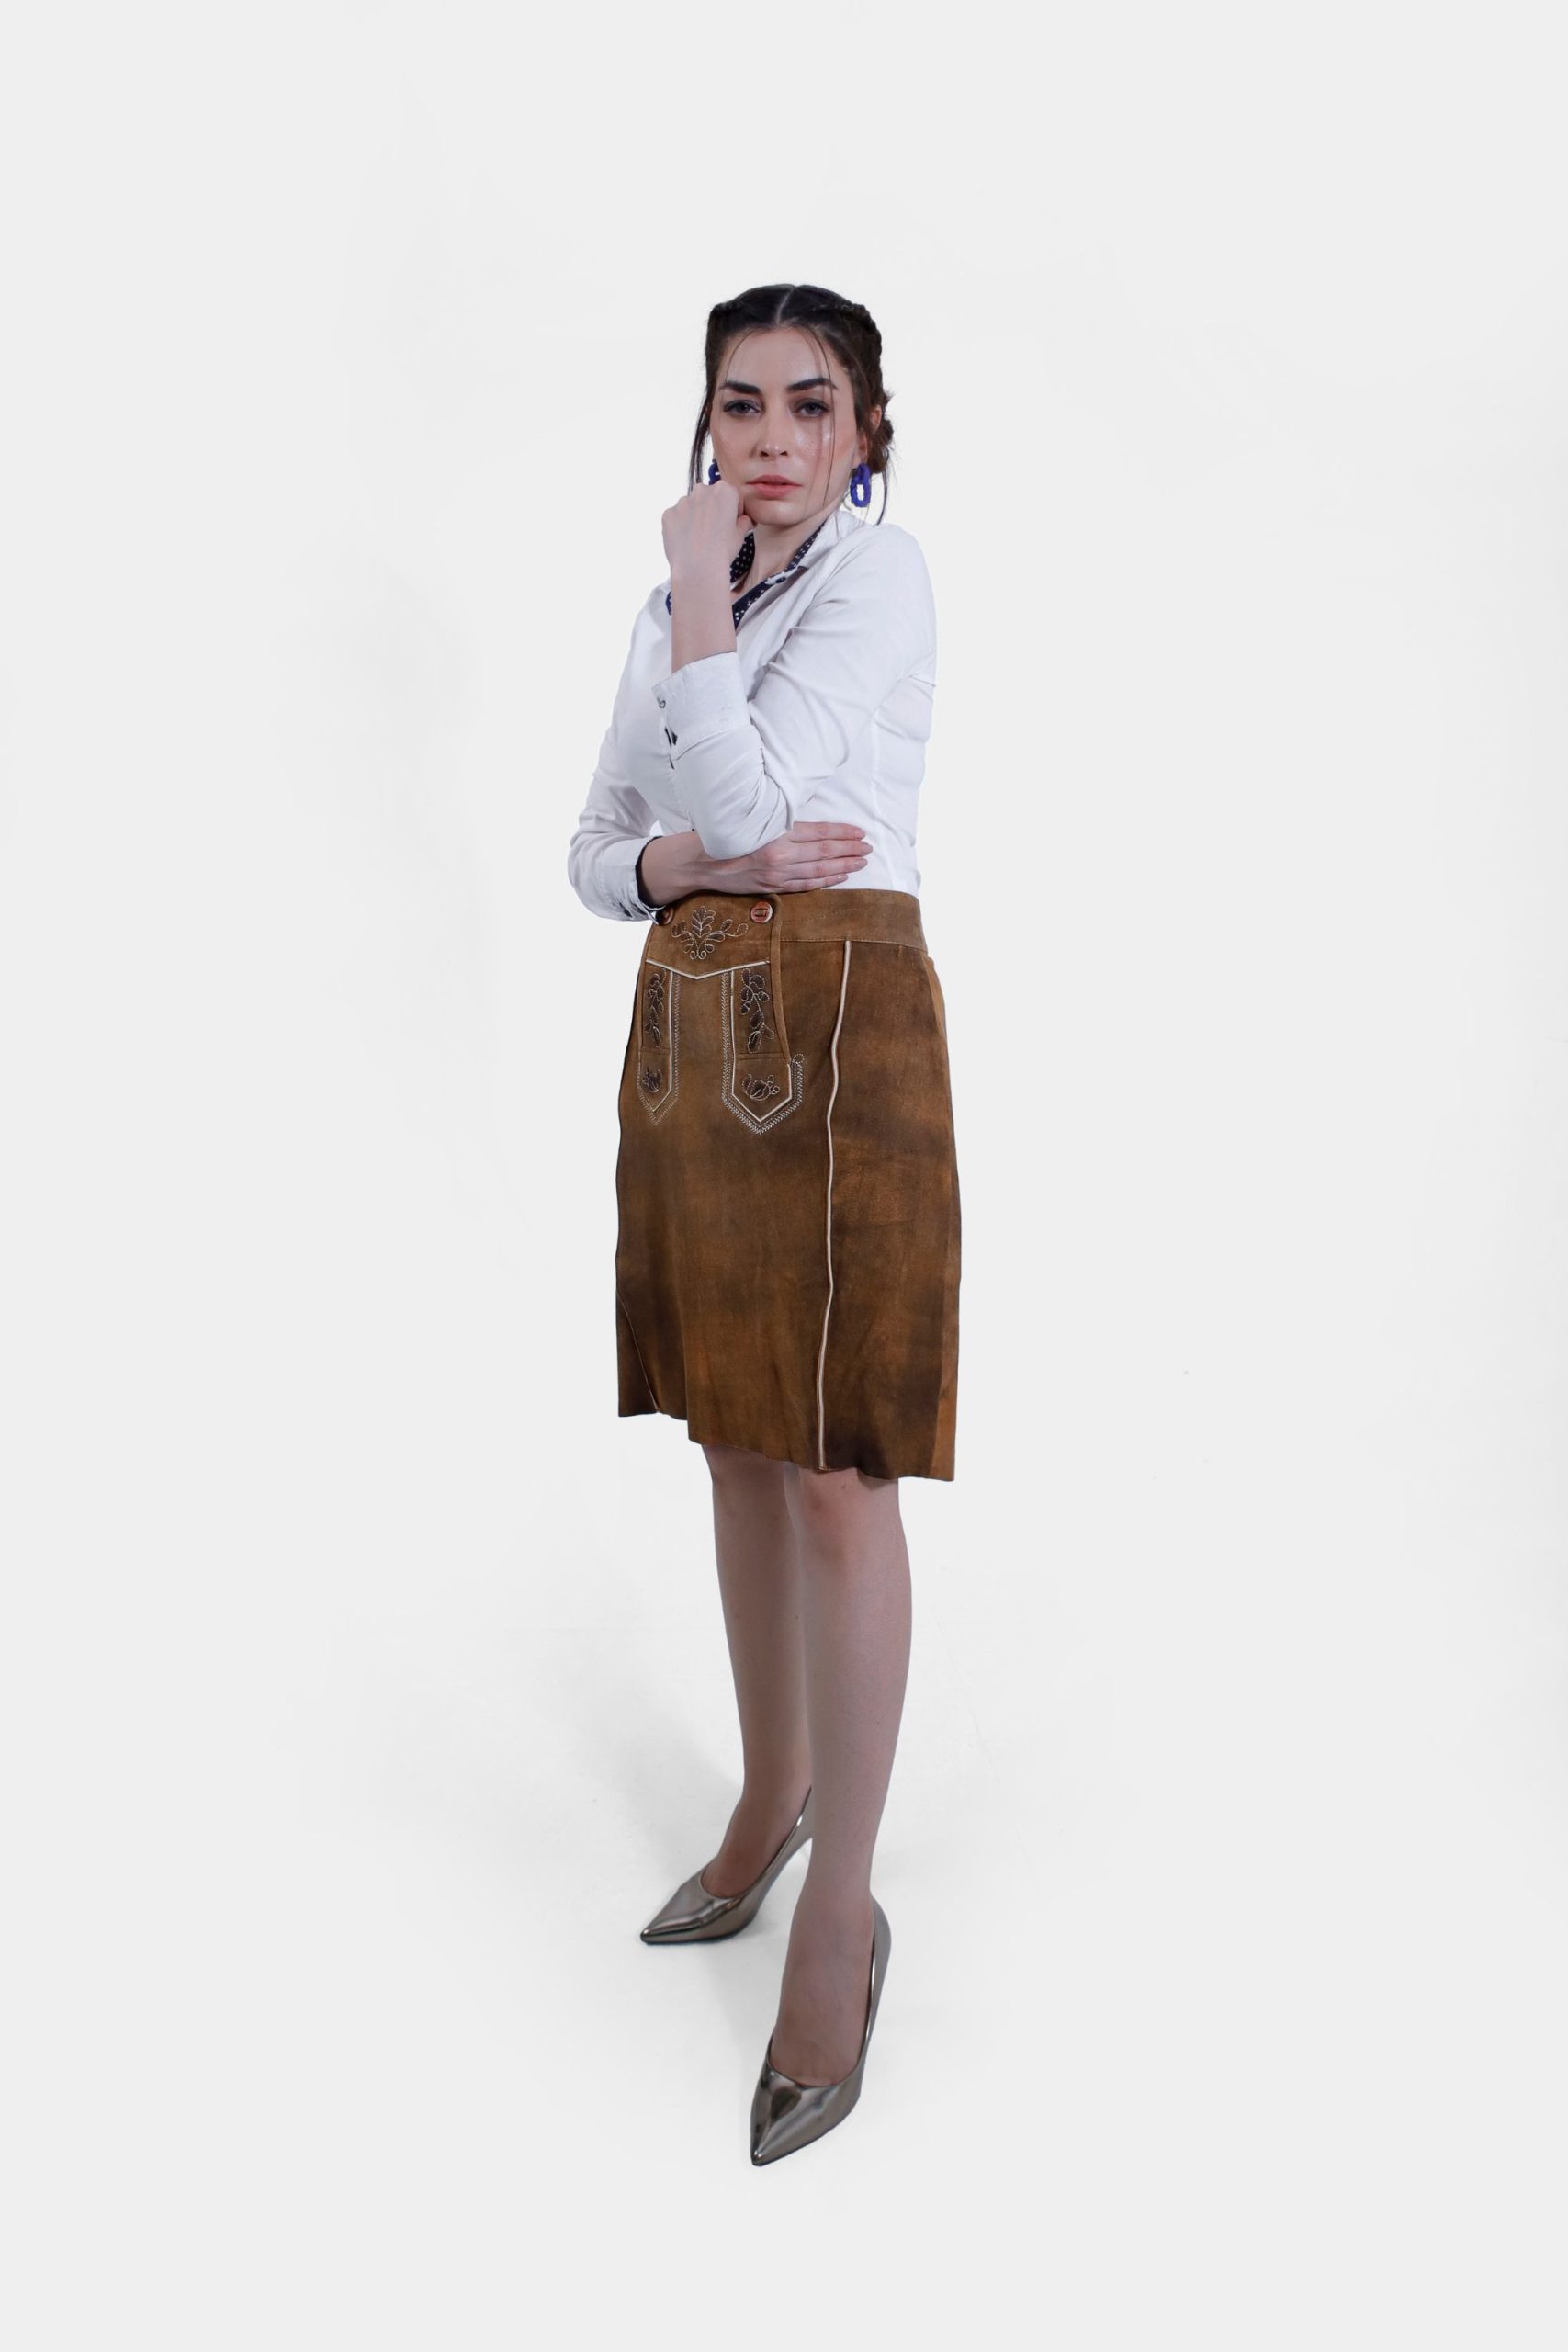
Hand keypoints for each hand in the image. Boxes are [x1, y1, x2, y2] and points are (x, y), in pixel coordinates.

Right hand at [638, 822, 870, 908]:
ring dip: (842, 866)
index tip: (860, 832)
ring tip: (861, 862)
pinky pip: (804, 885)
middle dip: (849, 850)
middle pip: (822, 853)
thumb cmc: (721, 833)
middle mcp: (778, 856)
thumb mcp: (750, 819)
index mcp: (773, 834)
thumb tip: (805, 816)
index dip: (841, 832)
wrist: (696, 862)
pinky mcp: (771, 887)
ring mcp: (775, 874)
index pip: (817, 832)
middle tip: (869, 848)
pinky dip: (824, 881)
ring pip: (817, 871)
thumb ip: (777, 819)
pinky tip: (839, 877)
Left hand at [661, 477, 755, 584]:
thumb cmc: (722, 551)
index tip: (732, 523)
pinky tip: (686, 542)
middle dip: (712, 510)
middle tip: (714, 533)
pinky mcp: (668, 513)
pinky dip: (680, 527)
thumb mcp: (740, 535)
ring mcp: (682, 501)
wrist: (698, 568)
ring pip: (691, 506)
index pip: (731, 495)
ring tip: (699, 540)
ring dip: (695, 518)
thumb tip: (744, 520)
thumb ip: (743, 522)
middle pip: (709, 497)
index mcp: (724, 491)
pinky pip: (676, 517)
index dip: (733, 510)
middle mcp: (702, 490)